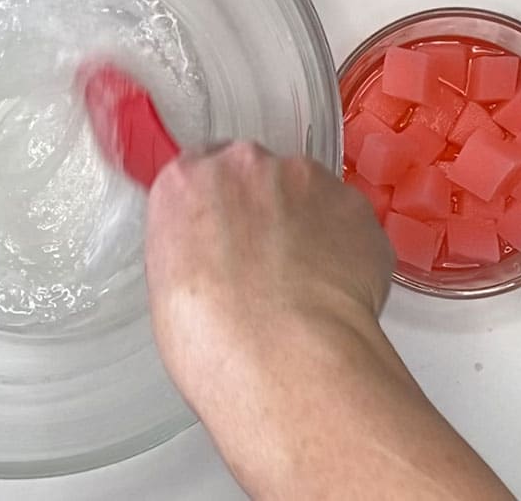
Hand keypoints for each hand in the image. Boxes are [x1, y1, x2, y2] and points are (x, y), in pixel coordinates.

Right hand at [145, 142, 509, 499]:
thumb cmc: (210, 337)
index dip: (216, 206)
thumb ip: (193, 245)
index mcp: (185, 182)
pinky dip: (343, 249)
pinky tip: (334, 291)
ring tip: (304, 284)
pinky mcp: (354, 204)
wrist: (281, 356)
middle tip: (264, 264)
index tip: (224, 231)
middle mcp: (244, 165)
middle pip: (255, 175)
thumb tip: (217, 255)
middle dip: (261, 209)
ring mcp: (306, 180)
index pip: (199, 172)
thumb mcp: (166, 285)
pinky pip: (347, 221)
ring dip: (305, 225)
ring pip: (306, 194)